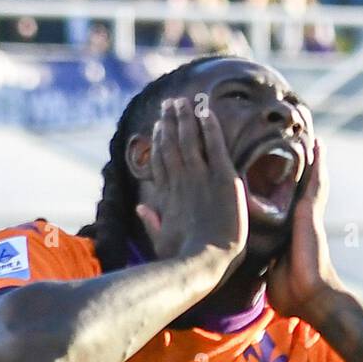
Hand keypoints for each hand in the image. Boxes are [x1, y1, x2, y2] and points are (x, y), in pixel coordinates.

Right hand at [136, 97, 247, 273]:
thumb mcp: (161, 241)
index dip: (159, 141)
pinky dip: (209, 126)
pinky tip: (206, 110)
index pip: (161, 160)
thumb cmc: (184, 258)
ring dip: (186, 117)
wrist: (206, 260)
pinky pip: (215, 144)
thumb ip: (151, 221)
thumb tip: (140, 207)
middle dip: (170, 121)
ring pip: (190, 138)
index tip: (159, 127)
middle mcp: (182, 180)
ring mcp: (201, 176)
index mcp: (168, 194)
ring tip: (183, 101)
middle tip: (169, 103)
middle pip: (172, 143)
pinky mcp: (222, 176)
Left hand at [267, 139, 340, 324]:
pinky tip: (318, 144)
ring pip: (308, 178)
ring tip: (308, 132)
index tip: (267, 166)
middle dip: (292, 163)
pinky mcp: (312, 213)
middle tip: (291, 137)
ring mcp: (307, 214)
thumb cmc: (290, 293)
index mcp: (287, 231)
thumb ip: (260, 260)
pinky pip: (316, 182)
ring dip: (310, 157)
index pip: (279, 201)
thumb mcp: (267, 271)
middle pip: (295, 184)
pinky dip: (318, 163)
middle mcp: (298, 219)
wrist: (310, 298)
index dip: (275, 184)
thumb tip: (247, 262)